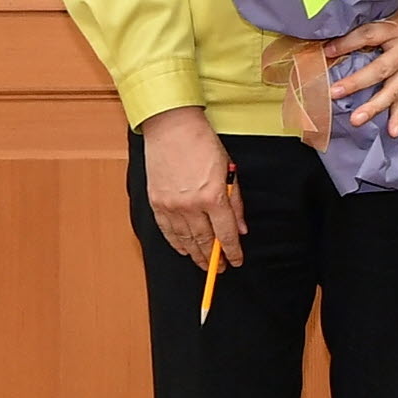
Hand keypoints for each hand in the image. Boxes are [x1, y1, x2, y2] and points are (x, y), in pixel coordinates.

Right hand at [139, 106, 245, 264]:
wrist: (171, 129)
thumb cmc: (203, 144)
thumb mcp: (229, 170)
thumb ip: (236, 202)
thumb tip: (241, 228)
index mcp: (213, 197)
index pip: (226, 234)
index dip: (233, 251)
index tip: (236, 261)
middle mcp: (191, 206)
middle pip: (205, 241)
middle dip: (214, 258)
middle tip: (220, 269)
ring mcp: (171, 206)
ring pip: (185, 240)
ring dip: (196, 255)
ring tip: (204, 264)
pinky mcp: (156, 203)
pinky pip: (167, 232)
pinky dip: (176, 244)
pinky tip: (184, 251)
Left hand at [323, 0, 397, 135]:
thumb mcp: (390, 11)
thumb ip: (367, 25)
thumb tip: (336, 36)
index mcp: (397, 29)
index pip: (367, 36)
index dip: (346, 44)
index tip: (326, 51)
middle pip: (379, 69)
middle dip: (356, 83)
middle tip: (335, 92)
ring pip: (392, 90)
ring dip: (374, 106)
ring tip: (357, 119)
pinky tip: (392, 131)